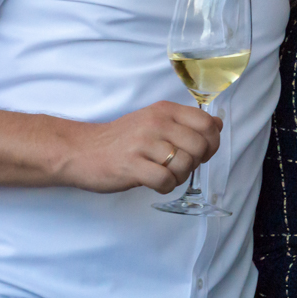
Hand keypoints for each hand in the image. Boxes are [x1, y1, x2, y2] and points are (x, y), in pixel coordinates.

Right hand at [54, 101, 220, 193]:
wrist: (79, 151)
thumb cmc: (121, 139)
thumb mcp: (155, 121)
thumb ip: (186, 122)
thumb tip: (217, 124)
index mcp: (165, 110)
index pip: (207, 124)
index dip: (212, 143)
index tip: (202, 152)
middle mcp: (156, 123)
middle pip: (199, 146)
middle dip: (195, 162)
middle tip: (178, 166)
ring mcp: (143, 144)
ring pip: (184, 165)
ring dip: (179, 176)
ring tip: (164, 174)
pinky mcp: (131, 165)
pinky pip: (165, 181)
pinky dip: (165, 187)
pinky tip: (154, 183)